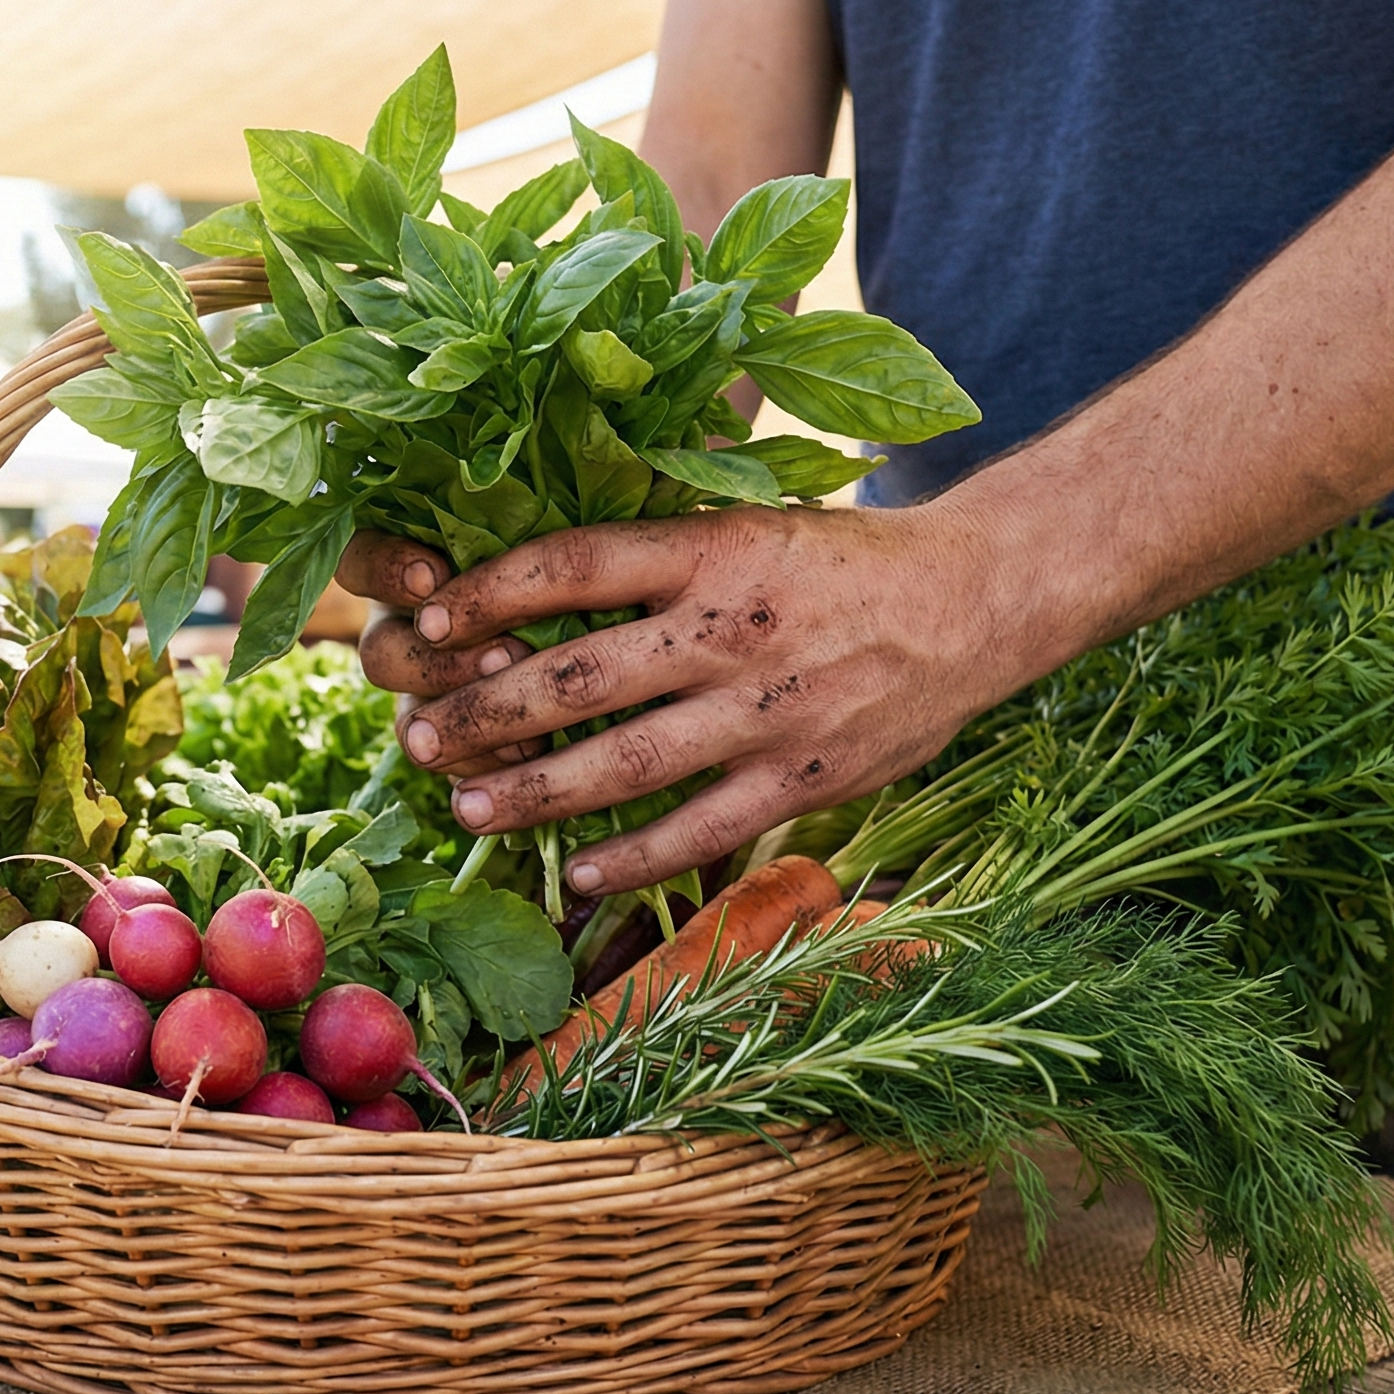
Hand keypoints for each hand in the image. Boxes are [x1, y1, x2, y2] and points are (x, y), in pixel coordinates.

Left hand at [340, 505, 1045, 896]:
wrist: (976, 599)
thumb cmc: (840, 559)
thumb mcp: (750, 520)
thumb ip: (658, 550)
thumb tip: (535, 575)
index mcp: (711, 547)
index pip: (572, 566)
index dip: (489, 594)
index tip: (429, 621)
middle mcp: (729, 627)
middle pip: (576, 677)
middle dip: (482, 712)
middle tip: (417, 737)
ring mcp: (766, 712)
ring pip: (623, 764)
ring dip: (533, 794)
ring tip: (467, 807)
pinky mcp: (803, 782)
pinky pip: (700, 832)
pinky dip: (634, 859)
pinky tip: (578, 874)